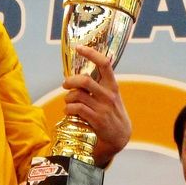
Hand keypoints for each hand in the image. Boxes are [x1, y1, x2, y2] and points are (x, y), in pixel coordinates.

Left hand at [62, 44, 130, 165]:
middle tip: (65, 84)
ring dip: (68, 98)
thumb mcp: (111, 97)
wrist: (120, 136)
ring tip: (68, 102)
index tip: (79, 47)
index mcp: (113, 86)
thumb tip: (78, 75)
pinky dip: (68, 109)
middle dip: (70, 81)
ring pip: (77, 95)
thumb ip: (98, 86)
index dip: (91, 53)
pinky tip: (69, 111)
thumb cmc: (111, 113)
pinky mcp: (97, 120)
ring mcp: (103, 108)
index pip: (105, 64)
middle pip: (85, 80)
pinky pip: (77, 109)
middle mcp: (109, 95)